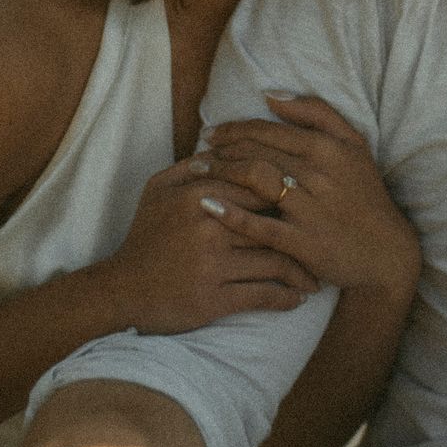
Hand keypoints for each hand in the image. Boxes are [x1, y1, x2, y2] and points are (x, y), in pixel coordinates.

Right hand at [88, 155, 318, 334]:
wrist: (123, 289)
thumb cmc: (145, 237)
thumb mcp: (157, 190)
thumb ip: (190, 167)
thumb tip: (223, 148)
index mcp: (199, 194)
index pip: (258, 182)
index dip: (286, 190)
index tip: (306, 199)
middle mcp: (210, 226)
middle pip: (273, 219)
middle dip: (303, 229)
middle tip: (324, 236)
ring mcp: (214, 264)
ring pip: (275, 261)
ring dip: (302, 272)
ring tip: (316, 276)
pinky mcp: (215, 299)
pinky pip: (264, 296)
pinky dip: (287, 298)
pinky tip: (298, 298)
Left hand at [202, 93, 419, 301]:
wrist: (386, 252)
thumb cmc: (364, 195)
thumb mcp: (353, 145)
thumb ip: (316, 113)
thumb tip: (271, 95)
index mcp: (328, 148)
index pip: (268, 131)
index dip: (233, 130)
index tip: (211, 134)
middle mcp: (319, 175)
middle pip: (256, 153)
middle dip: (220, 151)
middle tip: (196, 154)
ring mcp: (311, 210)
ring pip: (255, 181)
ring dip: (221, 174)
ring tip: (196, 175)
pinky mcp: (304, 243)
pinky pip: (262, 226)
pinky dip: (233, 215)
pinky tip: (208, 206)